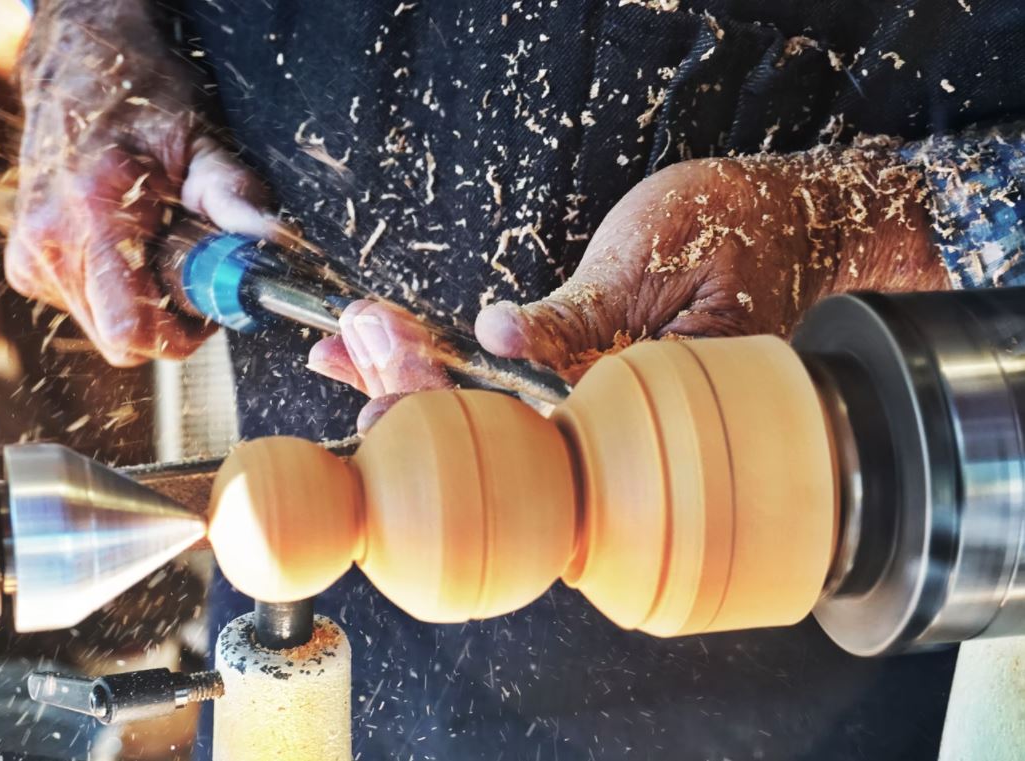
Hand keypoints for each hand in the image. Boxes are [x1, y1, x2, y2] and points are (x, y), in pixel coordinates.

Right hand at [5, 0, 285, 364]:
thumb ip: (235, 195)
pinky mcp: (28, 267)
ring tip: (159, 245)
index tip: (211, 307)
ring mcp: (32, 257)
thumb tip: (273, 243)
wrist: (78, 69)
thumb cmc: (141, 96)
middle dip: (168, 320)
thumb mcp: (200, 138)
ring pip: (104, 329)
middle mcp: (49, 243)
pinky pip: (86, 310)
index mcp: (91, 213)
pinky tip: (131, 245)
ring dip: (144, 305)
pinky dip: (118, 292)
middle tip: (194, 272)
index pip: (133, 328)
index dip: (183, 334)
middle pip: (121, 339)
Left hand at [309, 144, 950, 429]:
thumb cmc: (731, 235)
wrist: (778, 218)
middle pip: (492, 432)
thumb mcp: (654, 265)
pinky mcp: (577, 367)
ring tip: (342, 348)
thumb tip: (503, 338)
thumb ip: (577, 318)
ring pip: (488, 409)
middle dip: (408, 391)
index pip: (522, 431)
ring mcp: (589, 396)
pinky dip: (442, 357)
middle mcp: (607, 419)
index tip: (378, 384)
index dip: (442, 409)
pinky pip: (502, 374)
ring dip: (411, 377)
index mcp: (633, 408)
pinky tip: (385, 345)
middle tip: (343, 354)